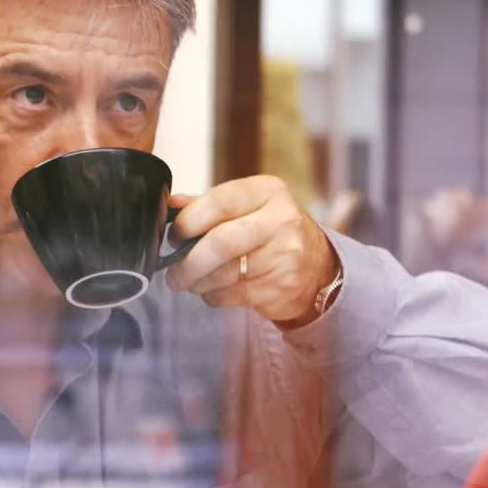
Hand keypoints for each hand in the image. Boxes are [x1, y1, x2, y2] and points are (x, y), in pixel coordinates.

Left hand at [164, 175, 339, 327]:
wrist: (316, 267)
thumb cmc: (269, 232)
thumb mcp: (247, 207)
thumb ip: (207, 205)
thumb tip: (171, 204)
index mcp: (268, 191)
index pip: (220, 201)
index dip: (189, 220)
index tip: (174, 236)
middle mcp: (282, 220)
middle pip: (221, 242)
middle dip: (188, 262)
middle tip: (173, 273)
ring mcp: (285, 256)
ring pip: (223, 274)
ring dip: (197, 282)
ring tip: (189, 281)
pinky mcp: (281, 287)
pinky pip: (231, 295)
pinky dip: (213, 295)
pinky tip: (215, 290)